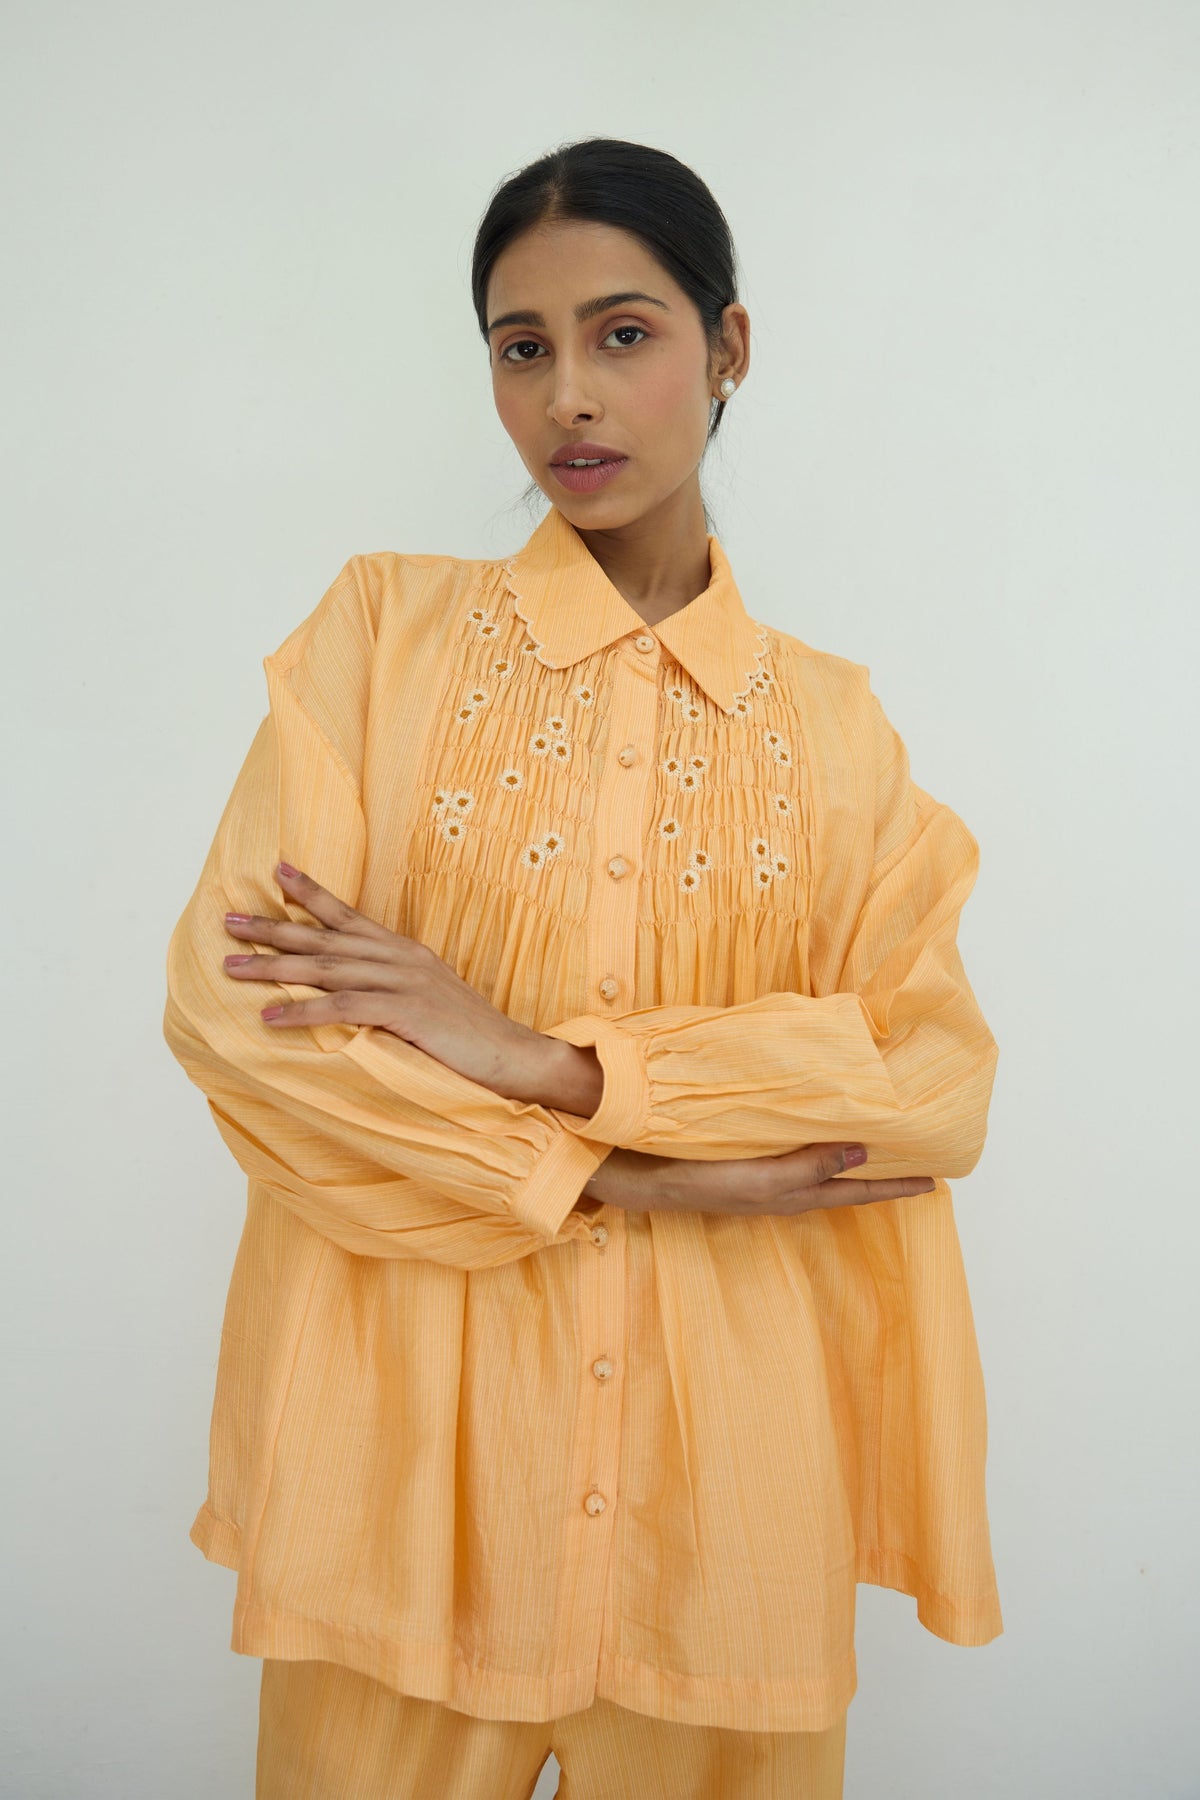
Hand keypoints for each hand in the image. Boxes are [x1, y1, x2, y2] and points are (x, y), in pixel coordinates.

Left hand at [223, 862, 555, 1100]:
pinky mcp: (405, 1011)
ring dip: (274, 968)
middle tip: (228, 921)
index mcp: (404, 951)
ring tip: (231, 968)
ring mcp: (403, 982)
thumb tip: (355, 989)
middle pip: (324, 938)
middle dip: (273, 928)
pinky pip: (342, 1006)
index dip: (310, 893)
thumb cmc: (468, 1035)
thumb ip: (392, 987)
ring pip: (325, 968)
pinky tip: (270, 1016)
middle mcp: (400, 957)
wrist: (513, 1055)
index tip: (276, 872)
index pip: (348, 914)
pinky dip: (302, 1010)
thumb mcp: (427, 998)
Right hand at [578, 1142, 937, 1216]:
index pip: (857, 1191)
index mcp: (793, 1194)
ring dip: (851, 1153)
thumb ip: (810, 1166)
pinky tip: (817, 1122)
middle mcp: (784, 1185)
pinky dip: (816, 1137)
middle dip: (881, 1171)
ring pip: (821, 1162)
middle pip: (845, 1179)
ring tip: (880, 1137)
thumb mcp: (759, 1179)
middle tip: (918, 1158)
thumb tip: (863, 1151)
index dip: (896, 1187)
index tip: (937, 1182)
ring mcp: (763, 1171)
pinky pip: (794, 1146)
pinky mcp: (743, 1154)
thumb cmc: (697, 1179)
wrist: (636, 1172)